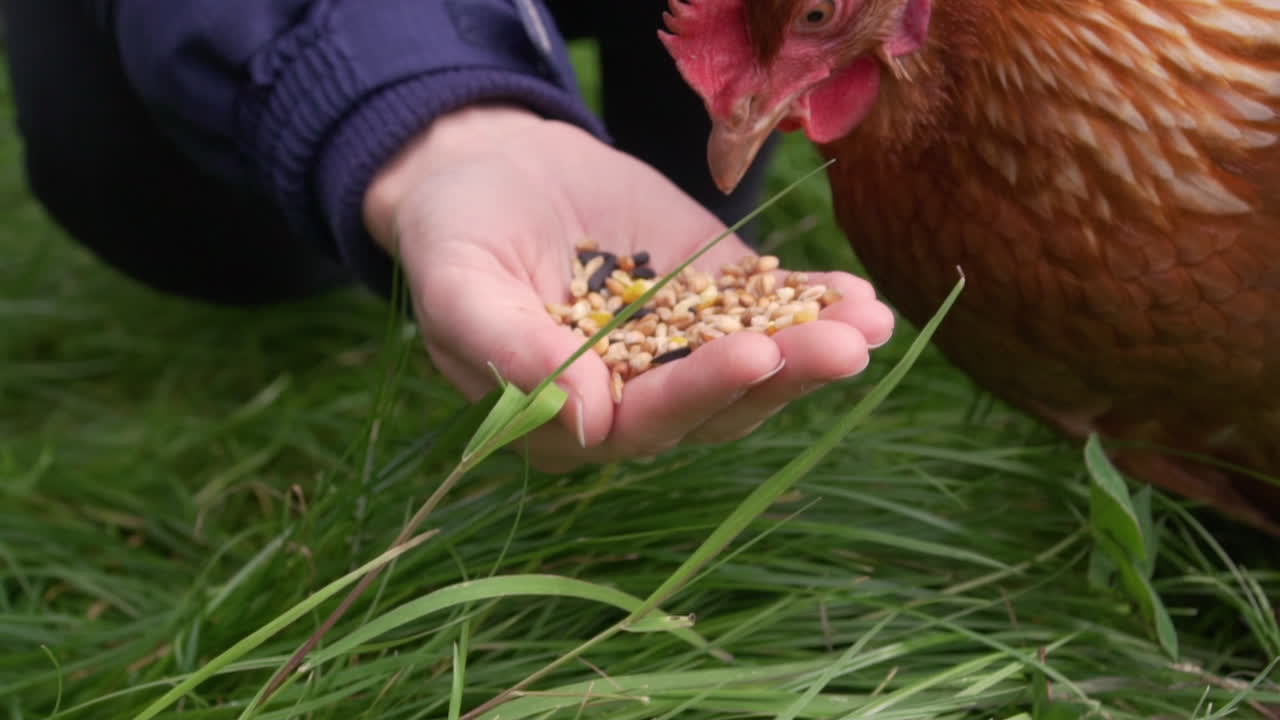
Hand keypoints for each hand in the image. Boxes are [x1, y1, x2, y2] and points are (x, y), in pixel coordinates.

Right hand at [364, 105, 893, 470]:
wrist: (491, 168)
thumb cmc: (454, 232)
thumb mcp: (458, 286)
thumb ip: (512, 353)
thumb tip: (588, 426)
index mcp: (566, 421)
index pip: (641, 422)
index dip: (698, 393)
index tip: (753, 354)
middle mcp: (632, 401)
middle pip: (716, 403)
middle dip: (781, 375)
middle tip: (843, 345)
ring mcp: (678, 351)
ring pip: (752, 365)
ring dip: (813, 348)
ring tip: (868, 324)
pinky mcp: (710, 300)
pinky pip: (765, 309)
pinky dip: (811, 304)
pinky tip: (860, 297)